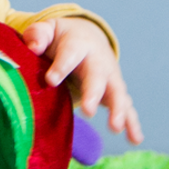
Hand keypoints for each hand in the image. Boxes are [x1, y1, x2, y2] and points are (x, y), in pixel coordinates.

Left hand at [22, 17, 143, 144]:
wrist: (88, 36)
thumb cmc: (61, 38)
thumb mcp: (48, 30)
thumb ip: (38, 35)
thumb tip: (33, 46)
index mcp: (79, 44)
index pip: (70, 54)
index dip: (61, 67)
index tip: (51, 80)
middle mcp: (99, 61)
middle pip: (97, 76)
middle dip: (94, 93)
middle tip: (88, 111)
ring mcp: (110, 77)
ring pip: (117, 93)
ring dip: (118, 110)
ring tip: (115, 128)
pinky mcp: (116, 92)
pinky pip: (127, 108)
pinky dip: (132, 123)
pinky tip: (135, 139)